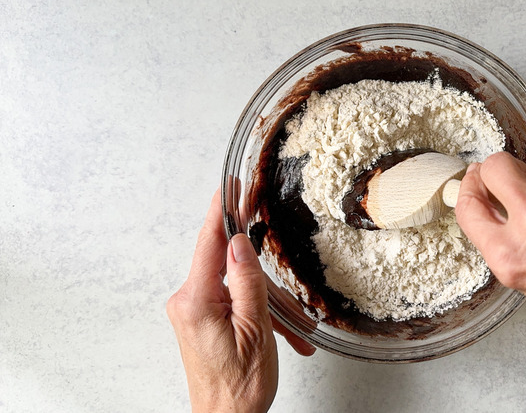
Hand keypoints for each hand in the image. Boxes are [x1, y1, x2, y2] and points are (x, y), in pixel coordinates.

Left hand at [167, 190, 314, 412]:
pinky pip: (232, 300)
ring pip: (235, 284)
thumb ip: (246, 282)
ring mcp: (193, 311)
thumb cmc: (239, 386)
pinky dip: (257, 313)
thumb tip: (240, 242)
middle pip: (226, 263)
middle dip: (261, 277)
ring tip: (291, 333)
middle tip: (280, 282)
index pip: (210, 241)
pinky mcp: (200, 320)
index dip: (221, 209)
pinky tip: (280, 336)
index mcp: (198, 300)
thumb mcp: (255, 329)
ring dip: (266, 304)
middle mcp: (188, 302)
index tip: (230, 184)